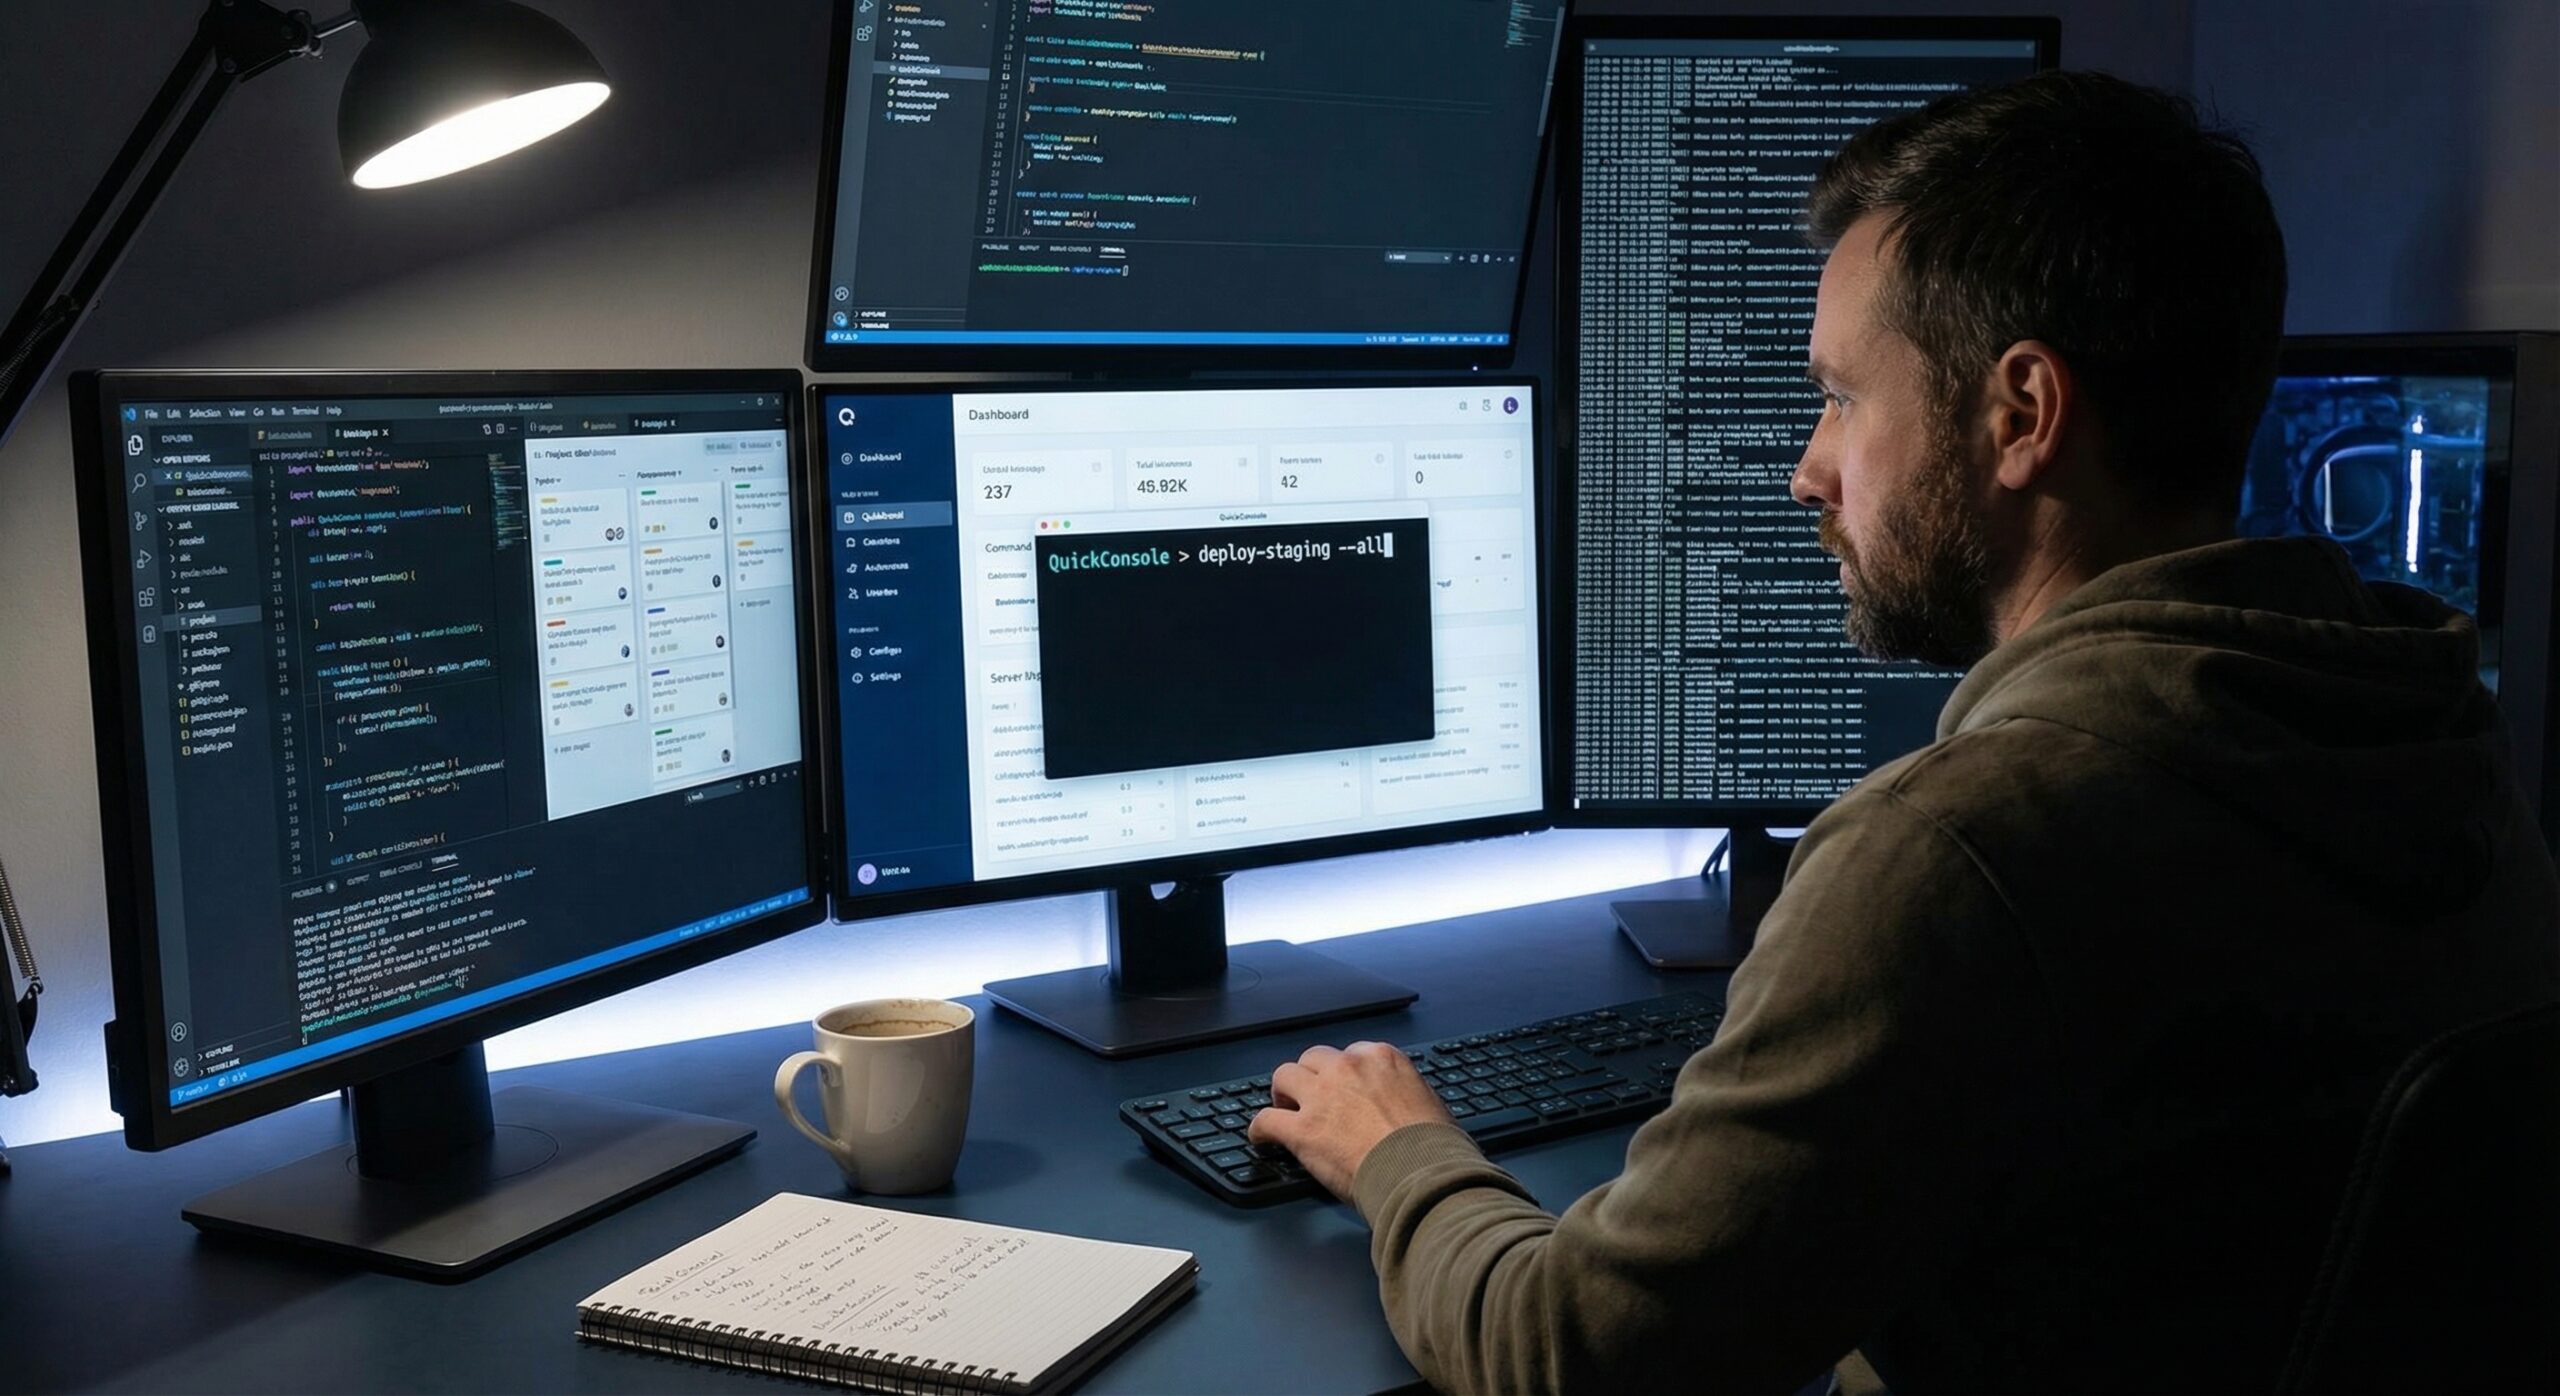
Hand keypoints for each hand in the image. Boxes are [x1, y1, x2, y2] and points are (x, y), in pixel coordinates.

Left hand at [1246, 1041, 1453, 1199]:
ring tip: (1283, 1110)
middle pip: (1313, 1059)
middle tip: (1309, 1097)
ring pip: (1284, 1077)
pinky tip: (1262, 1138)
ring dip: (1283, 1094)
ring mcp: (1322, 1096)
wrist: (1423, 1174)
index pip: (1349, 1055)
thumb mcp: (1430, 1102)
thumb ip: (1406, 1093)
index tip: (1339, 1088)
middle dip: (1310, 1077)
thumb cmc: (1434, 1147)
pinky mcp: (1303, 1129)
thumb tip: (1401, 1104)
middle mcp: (1349, 1068)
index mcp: (1382, 1058)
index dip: (1341, 1074)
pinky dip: (1261, 1129)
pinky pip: (1266, 1120)